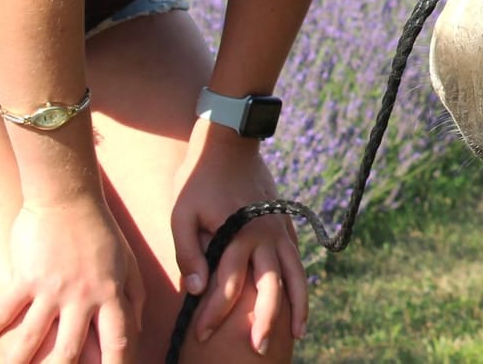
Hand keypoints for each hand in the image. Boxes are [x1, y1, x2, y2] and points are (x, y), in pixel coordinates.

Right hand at [0, 194, 142, 362]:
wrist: (68, 197)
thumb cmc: (100, 231)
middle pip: (70, 350)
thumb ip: (133, 299)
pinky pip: (4, 309)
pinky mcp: (25, 277)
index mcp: (110, 294)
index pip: (118, 340)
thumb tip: (135, 332)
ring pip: (32, 338)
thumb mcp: (127, 263)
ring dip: (18, 362)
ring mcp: (52, 288)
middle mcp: (82, 296)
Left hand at [172, 119, 306, 354]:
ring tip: (299, 334)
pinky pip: (297, 257)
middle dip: (267, 321)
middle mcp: (264, 235)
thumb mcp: (181, 214)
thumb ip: (188, 254)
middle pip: (270, 287)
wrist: (229, 140)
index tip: (201, 336)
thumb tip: (196, 291)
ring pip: (295, 273)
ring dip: (298, 305)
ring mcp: (279, 228)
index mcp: (238, 234)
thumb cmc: (198, 179)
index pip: (227, 286)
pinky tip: (301, 298)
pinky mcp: (284, 221)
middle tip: (260, 350)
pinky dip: (301, 280)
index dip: (213, 314)